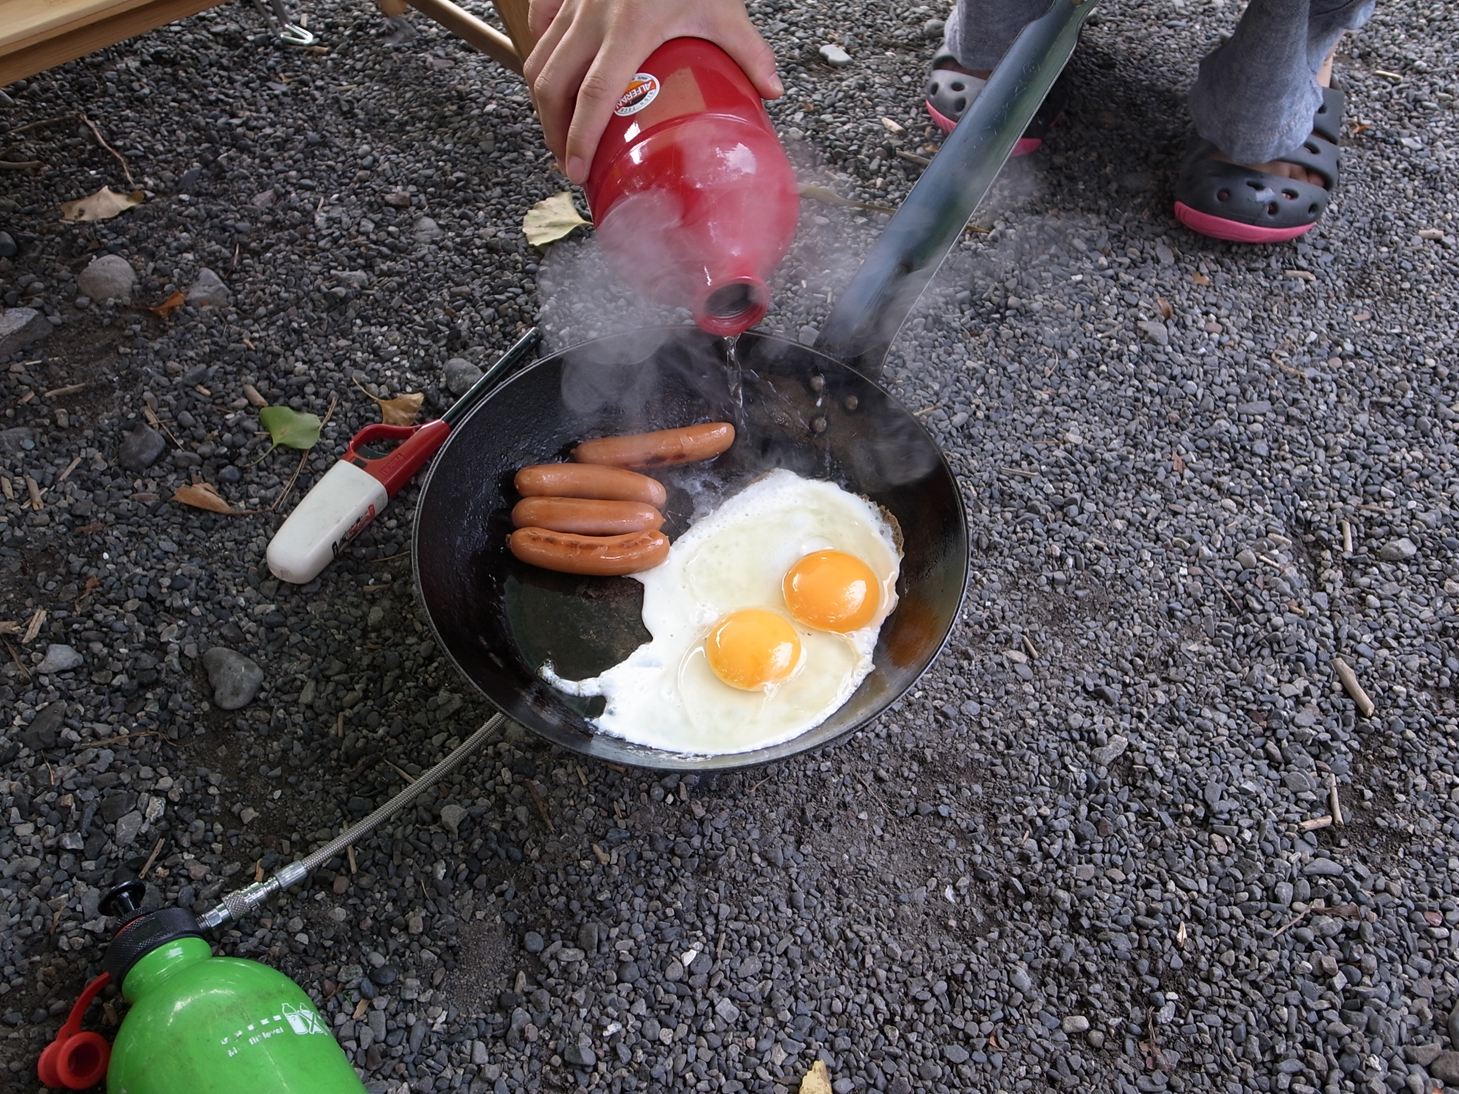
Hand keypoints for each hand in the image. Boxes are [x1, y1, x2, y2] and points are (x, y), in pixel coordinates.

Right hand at [525, 0, 781, 184]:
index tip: (577, 170)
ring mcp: (574, 0)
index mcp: (630, 27)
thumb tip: (773, 91)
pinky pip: (541, 26)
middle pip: (555, 86)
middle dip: (554, 132)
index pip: (596, 95)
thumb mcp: (723, 6)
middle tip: (569, 164)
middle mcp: (593, 15)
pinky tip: (554, 78)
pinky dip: (542, 55)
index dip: (581, 137)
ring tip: (560, 133)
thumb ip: (748, 50)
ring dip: (545, 103)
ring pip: (539, 59)